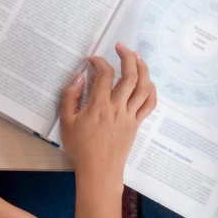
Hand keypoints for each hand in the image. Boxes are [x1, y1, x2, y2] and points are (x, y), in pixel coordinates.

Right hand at [57, 46, 156, 184]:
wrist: (99, 171)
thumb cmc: (80, 148)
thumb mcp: (66, 122)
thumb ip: (70, 97)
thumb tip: (80, 77)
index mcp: (99, 106)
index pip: (104, 75)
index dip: (99, 62)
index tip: (92, 59)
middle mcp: (117, 108)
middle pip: (129, 76)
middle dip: (127, 56)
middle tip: (121, 46)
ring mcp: (130, 115)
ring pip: (143, 87)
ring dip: (143, 69)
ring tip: (137, 57)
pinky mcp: (137, 123)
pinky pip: (149, 104)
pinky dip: (151, 90)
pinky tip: (147, 81)